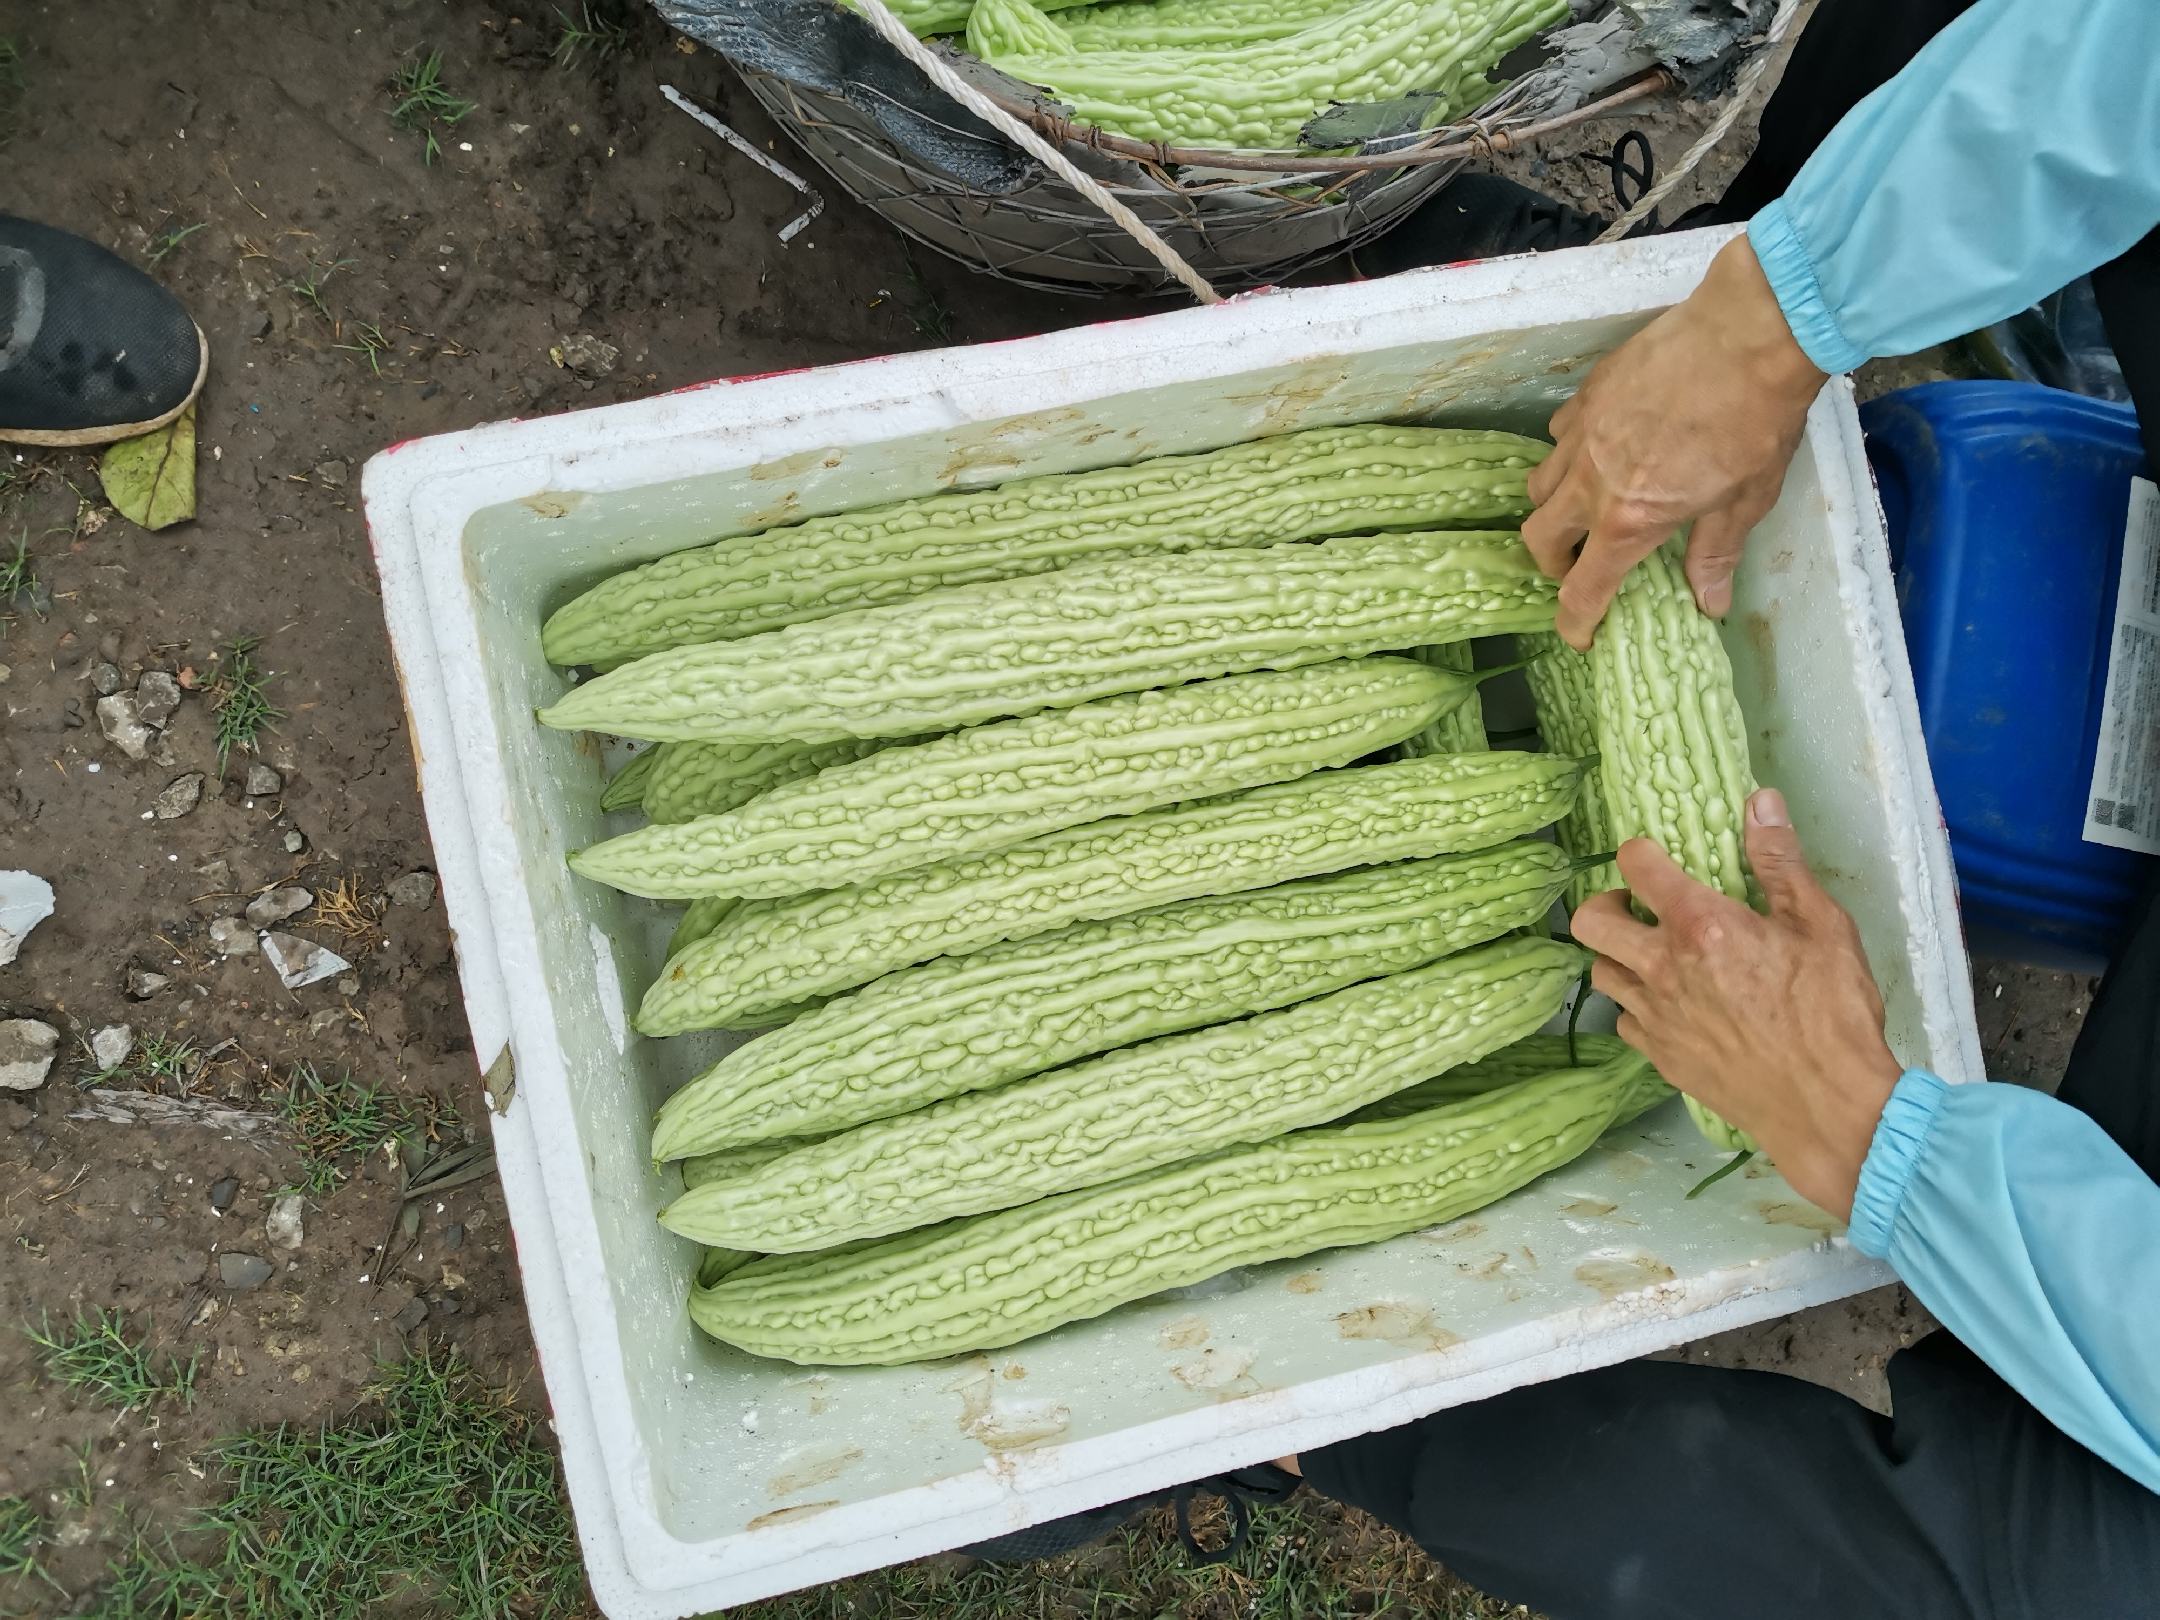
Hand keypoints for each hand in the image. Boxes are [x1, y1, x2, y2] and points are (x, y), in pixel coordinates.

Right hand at [1522, 236, 1827, 648]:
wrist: (1752, 331)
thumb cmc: (1757, 417)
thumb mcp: (1746, 499)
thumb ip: (1714, 553)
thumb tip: (1710, 602)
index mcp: (1631, 519)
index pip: (1585, 588)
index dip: (1577, 621)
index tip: (1580, 636)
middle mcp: (1592, 481)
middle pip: (1540, 538)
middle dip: (1553, 563)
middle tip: (1579, 566)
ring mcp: (1583, 433)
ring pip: (1539, 485)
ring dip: (1555, 508)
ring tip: (1583, 506)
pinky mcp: (1587, 394)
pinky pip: (1558, 435)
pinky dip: (1568, 453)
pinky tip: (1600, 447)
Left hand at [1570, 788, 1900, 1218]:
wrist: (1827, 1107)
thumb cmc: (1832, 1014)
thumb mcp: (1821, 926)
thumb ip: (1781, 862)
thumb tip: (1761, 801)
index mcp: (1700, 927)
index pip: (1637, 867)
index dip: (1640, 853)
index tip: (1653, 855)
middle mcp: (1663, 969)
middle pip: (1589, 923)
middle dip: (1604, 904)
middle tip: (1636, 906)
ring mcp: (1656, 1017)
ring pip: (1602, 974)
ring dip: (1620, 957)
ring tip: (1653, 955)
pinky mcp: (1661, 1058)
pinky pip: (1626, 1022)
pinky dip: (1638, 1007)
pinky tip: (1671, 1005)